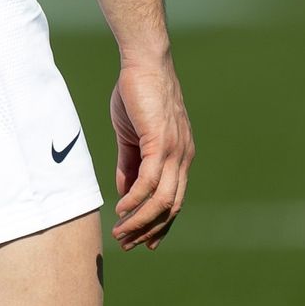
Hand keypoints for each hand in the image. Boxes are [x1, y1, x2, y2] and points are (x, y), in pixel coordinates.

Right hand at [110, 56, 192, 250]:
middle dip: (149, 230)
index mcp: (180, 155)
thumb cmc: (137, 92)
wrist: (143, 61)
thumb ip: (130, 164)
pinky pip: (149, 181)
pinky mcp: (162, 143)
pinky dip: (136, 200)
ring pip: (161, 200)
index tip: (143, 241)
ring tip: (121, 233)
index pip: (174, 199)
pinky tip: (121, 209)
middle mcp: (183, 158)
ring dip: (140, 221)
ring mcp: (175, 151)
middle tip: (128, 244)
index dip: (159, 223)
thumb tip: (126, 193)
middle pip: (171, 207)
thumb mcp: (131, 135)